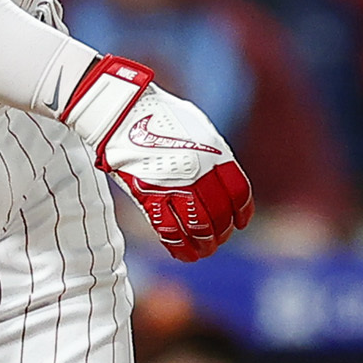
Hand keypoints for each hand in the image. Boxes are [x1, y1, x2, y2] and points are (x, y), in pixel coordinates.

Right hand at [60, 54, 253, 261]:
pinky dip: (178, 245)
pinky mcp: (148, 193)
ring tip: (203, 251)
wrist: (120, 108)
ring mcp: (174, 184)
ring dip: (203, 244)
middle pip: (219, 214)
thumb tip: (218, 175)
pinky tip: (183, 253)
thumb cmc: (156, 112)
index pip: (239, 194)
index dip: (242, 214)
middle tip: (216, 240)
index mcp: (215, 154)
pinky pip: (168, 228)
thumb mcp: (195, 126)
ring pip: (197, 226)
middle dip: (220, 233)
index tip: (239, 223)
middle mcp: (199, 172)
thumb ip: (210, 152)